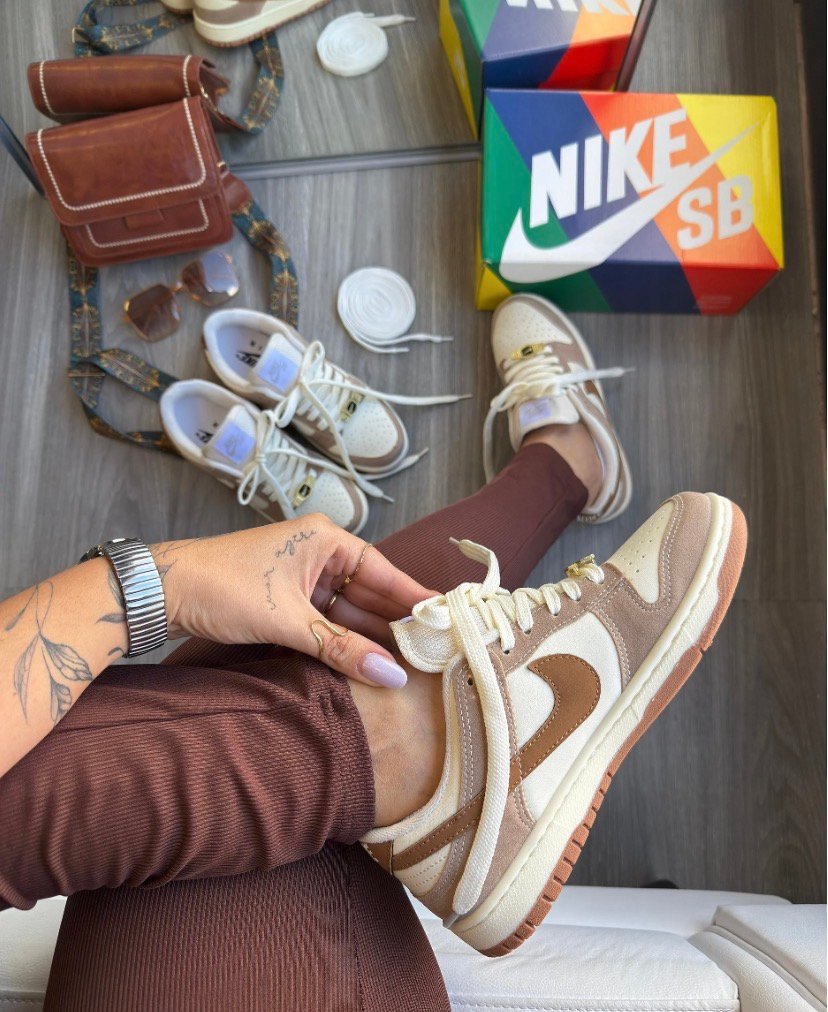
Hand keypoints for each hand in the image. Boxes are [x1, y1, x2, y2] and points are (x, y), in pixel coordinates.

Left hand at [152, 516, 433, 686]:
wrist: (162, 593)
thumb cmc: (223, 587)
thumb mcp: (289, 620)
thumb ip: (342, 649)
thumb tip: (392, 676)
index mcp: (325, 539)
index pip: (383, 571)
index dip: (413, 597)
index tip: (445, 619)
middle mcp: (318, 553)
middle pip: (369, 591)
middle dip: (395, 622)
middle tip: (432, 652)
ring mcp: (301, 577)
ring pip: (347, 610)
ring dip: (370, 636)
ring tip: (406, 665)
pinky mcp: (285, 599)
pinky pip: (326, 621)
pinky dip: (342, 641)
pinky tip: (366, 662)